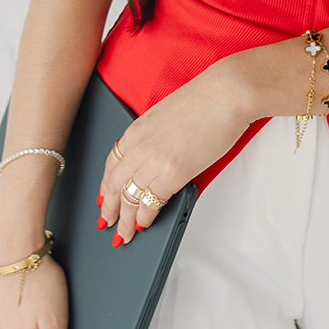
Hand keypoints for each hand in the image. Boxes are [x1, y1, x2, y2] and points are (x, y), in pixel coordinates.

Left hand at [97, 63, 249, 245]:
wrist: (225, 94)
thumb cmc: (203, 99)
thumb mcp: (163, 115)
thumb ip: (151, 138)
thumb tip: (150, 158)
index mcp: (135, 131)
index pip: (110, 165)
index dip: (105, 186)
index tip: (103, 198)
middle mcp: (139, 147)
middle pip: (114, 185)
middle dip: (109, 209)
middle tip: (106, 223)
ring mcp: (154, 161)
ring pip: (129, 198)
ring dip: (125, 220)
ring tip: (124, 234)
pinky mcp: (173, 174)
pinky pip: (151, 202)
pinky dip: (145, 217)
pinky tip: (144, 224)